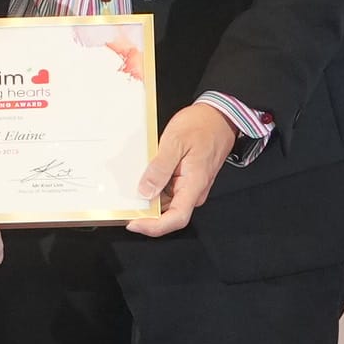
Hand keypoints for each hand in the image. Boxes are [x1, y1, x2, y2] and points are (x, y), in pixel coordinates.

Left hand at [128, 101, 242, 237]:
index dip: (153, 226)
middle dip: (146, 213)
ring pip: (167, 204)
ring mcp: (190, 187)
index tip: (133, 222)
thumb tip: (145, 191)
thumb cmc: (201, 126)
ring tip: (132, 186)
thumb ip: (160, 168)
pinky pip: (168, 192)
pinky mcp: (186, 181)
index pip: (176, 218)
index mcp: (194, 185)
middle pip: (168, 215)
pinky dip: (154, 189)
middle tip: (125, 204)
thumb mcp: (175, 142)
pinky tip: (144, 178)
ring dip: (149, 200)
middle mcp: (194, 192)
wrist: (219, 117)